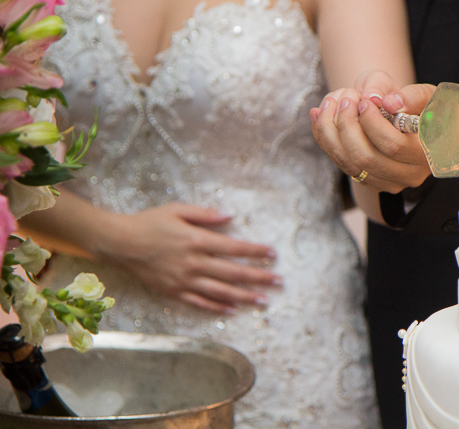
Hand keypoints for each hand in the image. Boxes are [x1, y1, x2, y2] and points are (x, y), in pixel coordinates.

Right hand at [98, 203, 279, 312]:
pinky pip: (199, 302)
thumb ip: (205, 214)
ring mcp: (183, 280)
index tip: (273, 254)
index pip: (233, 248)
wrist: (119, 243)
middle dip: (259, 276)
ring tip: (264, 300)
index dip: (255, 251)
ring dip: (244, 296)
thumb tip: (230, 216)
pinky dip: (217, 306)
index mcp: (196, 241)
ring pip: (220, 291)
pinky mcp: (173, 292)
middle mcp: (193, 263)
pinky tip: (232, 309)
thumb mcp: (177, 210)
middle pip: (233, 272)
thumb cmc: (149, 222)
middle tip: (279, 281)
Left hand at [310, 74, 434, 193]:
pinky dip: (324, 136)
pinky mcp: (370, 182)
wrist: (406, 119)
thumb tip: (387, 103)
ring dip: (330, 130)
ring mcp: (388, 182)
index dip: (372, 122)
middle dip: (347, 125)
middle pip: (366, 158)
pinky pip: (340, 162)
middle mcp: (411, 175)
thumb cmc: (418, 104)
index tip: (364, 101)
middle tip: (346, 99)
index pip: (393, 145)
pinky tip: (319, 113)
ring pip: (348, 163)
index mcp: (429, 154)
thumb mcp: (422, 93)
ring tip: (330, 102)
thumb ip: (410, 95)